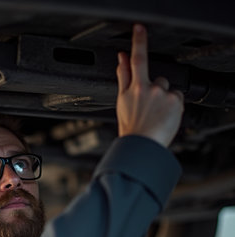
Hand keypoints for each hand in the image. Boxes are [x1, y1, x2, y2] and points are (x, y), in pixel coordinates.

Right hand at [116, 24, 183, 146]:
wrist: (141, 145)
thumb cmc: (131, 128)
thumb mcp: (122, 102)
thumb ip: (122, 77)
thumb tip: (120, 59)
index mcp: (133, 88)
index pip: (136, 60)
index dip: (138, 42)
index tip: (139, 29)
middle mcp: (147, 88)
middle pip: (157, 79)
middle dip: (156, 89)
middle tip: (149, 108)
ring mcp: (162, 94)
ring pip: (168, 89)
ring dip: (165, 99)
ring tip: (156, 116)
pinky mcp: (174, 101)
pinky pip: (178, 98)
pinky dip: (174, 107)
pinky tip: (165, 117)